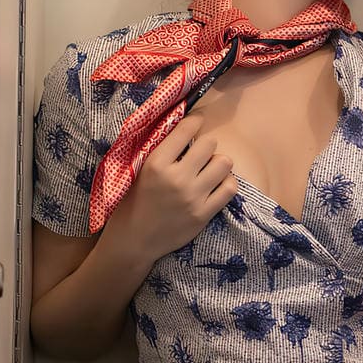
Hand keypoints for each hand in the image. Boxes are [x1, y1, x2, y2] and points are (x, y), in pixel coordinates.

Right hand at [113, 94, 238, 258]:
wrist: (133, 241)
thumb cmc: (133, 203)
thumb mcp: (139, 171)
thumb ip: (162, 151)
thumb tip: (186, 127)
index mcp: (156, 163)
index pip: (186, 129)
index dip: (195, 121)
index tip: (196, 123)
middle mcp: (176, 178)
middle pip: (210, 143)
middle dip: (206, 146)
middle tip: (200, 154)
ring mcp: (192, 197)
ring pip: (224, 163)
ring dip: (218, 163)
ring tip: (210, 170)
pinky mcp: (203, 214)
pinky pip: (229, 188)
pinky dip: (226, 183)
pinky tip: (217, 185)